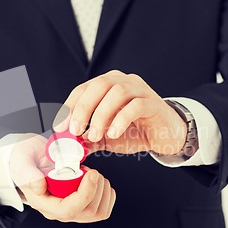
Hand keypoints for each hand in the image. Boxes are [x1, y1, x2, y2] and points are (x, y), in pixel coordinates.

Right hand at [8, 134, 115, 222]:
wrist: (32, 159)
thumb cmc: (26, 159)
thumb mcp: (21, 160)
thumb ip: (27, 173)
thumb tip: (39, 186)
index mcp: (43, 203)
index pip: (68, 210)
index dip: (85, 194)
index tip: (92, 174)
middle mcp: (58, 211)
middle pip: (87, 213)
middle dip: (97, 189)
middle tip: (91, 170)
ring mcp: (71, 210)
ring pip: (98, 213)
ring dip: (103, 191)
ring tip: (92, 174)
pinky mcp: (82, 207)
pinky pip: (102, 209)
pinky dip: (107, 194)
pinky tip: (97, 181)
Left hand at [55, 70, 186, 154]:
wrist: (166, 137)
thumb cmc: (135, 132)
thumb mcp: (106, 137)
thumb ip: (88, 139)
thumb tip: (68, 146)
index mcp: (108, 85)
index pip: (84, 88)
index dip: (69, 106)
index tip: (60, 127)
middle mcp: (123, 81)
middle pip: (99, 85)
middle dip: (83, 108)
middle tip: (75, 130)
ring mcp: (140, 90)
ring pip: (117, 93)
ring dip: (101, 115)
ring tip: (96, 136)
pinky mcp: (154, 103)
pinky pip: (136, 105)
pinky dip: (121, 119)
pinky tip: (113, 133)